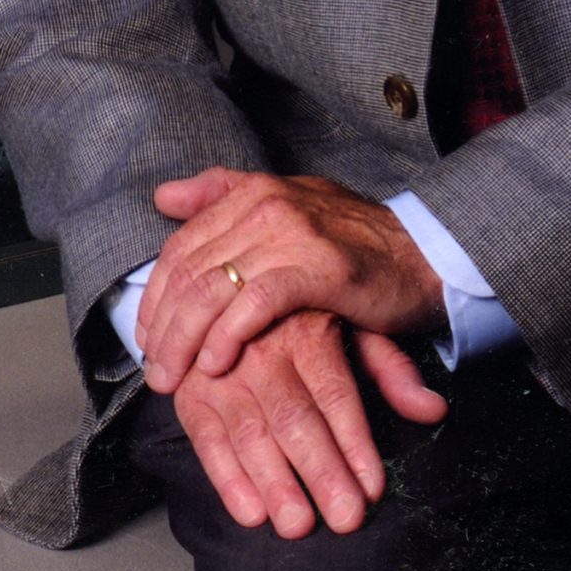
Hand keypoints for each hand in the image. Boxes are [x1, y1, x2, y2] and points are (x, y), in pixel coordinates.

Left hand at [137, 168, 445, 393]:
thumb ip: (223, 195)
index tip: (146, 336)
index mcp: (253, 191)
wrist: (425, 253)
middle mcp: (266, 205)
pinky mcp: (318, 267)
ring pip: (214, 288)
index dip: (156, 295)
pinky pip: (255, 304)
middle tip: (153, 370)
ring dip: (184, 340)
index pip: (182, 245)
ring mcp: (292, 234)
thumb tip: (162, 196)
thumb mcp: (288, 205)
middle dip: (162, 326)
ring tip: (172, 378)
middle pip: (190, 269)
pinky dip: (227, 336)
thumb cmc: (353, 240)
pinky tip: (214, 365)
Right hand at [170, 310, 447, 538]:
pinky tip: (251, 512)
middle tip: (345, 517)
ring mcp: (222, 369)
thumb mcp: (351, 326)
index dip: (354, 442)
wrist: (226, 283)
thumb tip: (433, 409)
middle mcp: (262, 346)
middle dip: (321, 472)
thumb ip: (390, 369)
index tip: (372, 487)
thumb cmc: (303, 314)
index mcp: (306, 328)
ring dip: (275, 482)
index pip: (334, 392)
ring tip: (299, 524)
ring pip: (251, 431)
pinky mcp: (192, 390)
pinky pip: (205, 437)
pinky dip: (226, 477)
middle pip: (294, 416)